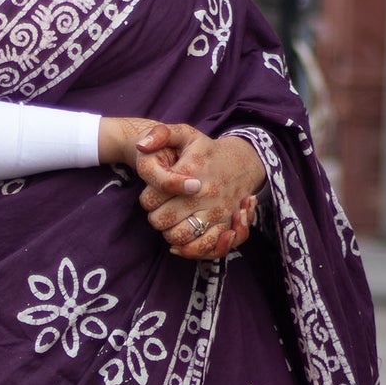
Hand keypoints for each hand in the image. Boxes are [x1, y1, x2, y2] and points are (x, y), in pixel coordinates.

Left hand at [136, 124, 265, 261]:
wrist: (244, 162)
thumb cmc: (207, 151)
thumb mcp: (186, 134)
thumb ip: (161, 134)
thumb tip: (141, 146)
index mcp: (191, 171)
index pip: (151, 198)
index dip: (146, 200)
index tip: (152, 195)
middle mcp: (204, 193)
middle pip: (161, 220)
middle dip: (155, 217)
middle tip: (160, 210)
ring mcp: (217, 211)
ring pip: (180, 236)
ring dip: (169, 233)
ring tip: (171, 223)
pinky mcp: (226, 225)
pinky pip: (204, 247)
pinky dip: (189, 250)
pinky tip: (180, 243)